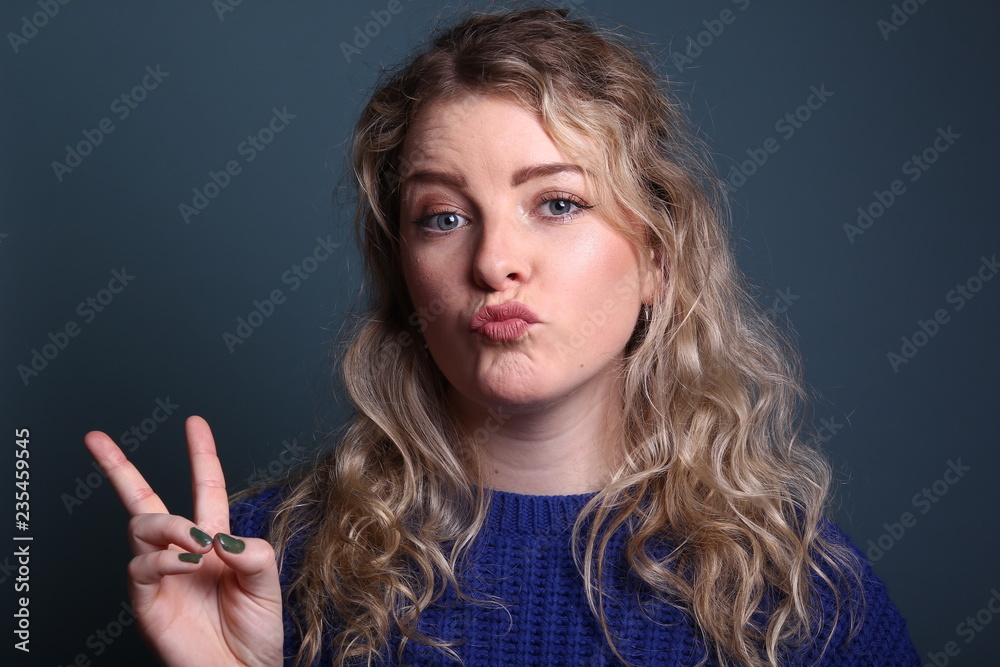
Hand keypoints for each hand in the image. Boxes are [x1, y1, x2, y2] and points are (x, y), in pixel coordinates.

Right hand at [83, 415, 282, 666]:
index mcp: (216, 542)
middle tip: (97, 439)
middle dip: (119, 467)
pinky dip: (165, 558)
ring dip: (169, 525)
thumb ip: (252, 551)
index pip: (205, 488)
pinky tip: (187, 562)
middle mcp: (183, 553)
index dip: (201, 455)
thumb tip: (218, 536)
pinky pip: (142, 566)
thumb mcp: (267, 582)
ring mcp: (161, 576)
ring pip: (143, 526)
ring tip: (195, 542)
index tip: (194, 423)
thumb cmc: (257, 633)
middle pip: (145, 500)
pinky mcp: (147, 602)